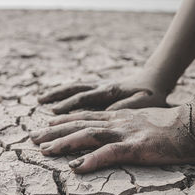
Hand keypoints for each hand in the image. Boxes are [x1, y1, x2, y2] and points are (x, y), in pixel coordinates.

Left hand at [29, 106, 194, 172]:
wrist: (193, 126)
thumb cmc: (169, 126)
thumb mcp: (141, 121)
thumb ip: (124, 125)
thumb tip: (109, 135)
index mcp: (117, 117)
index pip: (83, 118)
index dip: (62, 122)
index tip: (44, 127)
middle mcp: (116, 121)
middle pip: (79, 124)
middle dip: (54, 131)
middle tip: (33, 138)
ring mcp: (125, 132)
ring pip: (88, 135)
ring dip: (65, 143)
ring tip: (45, 151)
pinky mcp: (136, 146)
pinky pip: (110, 153)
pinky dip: (92, 159)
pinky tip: (77, 168)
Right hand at [38, 72, 168, 113]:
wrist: (155, 80)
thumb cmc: (152, 95)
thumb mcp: (144, 103)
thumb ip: (127, 107)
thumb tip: (109, 111)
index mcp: (110, 91)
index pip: (85, 98)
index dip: (69, 106)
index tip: (53, 114)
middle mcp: (100, 86)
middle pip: (73, 92)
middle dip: (55, 100)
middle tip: (39, 108)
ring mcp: (98, 85)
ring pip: (73, 87)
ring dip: (56, 93)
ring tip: (39, 100)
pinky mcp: (98, 87)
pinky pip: (77, 88)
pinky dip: (64, 92)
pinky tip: (55, 99)